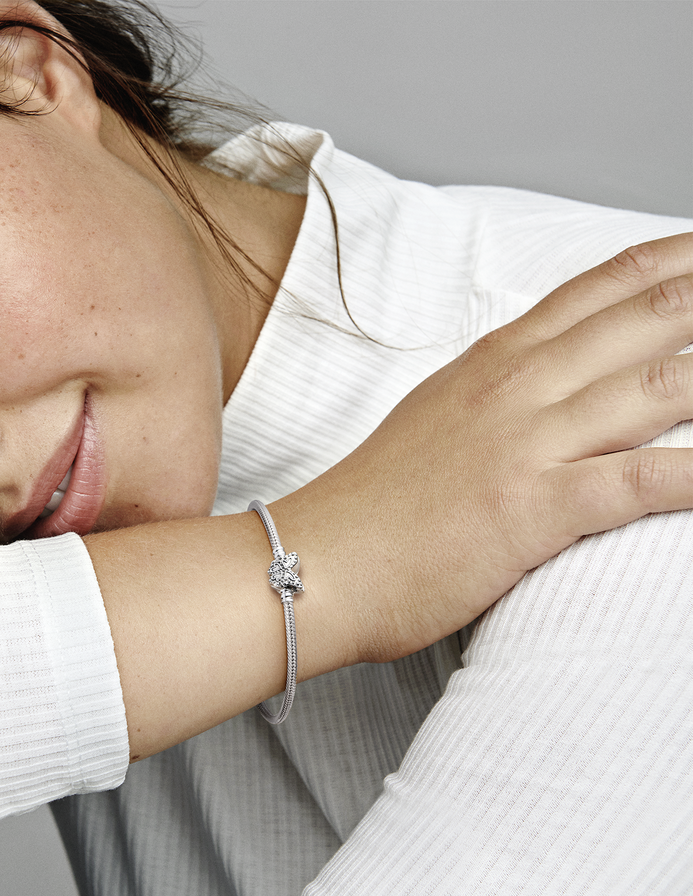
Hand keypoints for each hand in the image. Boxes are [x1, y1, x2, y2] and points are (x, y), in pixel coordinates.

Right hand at [274, 233, 692, 664]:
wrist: (315, 559)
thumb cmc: (372, 507)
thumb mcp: (434, 424)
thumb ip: (494, 397)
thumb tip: (542, 393)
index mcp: (494, 363)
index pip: (604, 287)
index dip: (678, 259)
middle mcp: (519, 385)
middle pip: (650, 318)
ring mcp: (527, 440)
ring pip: (663, 384)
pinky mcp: (533, 505)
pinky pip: (645, 478)